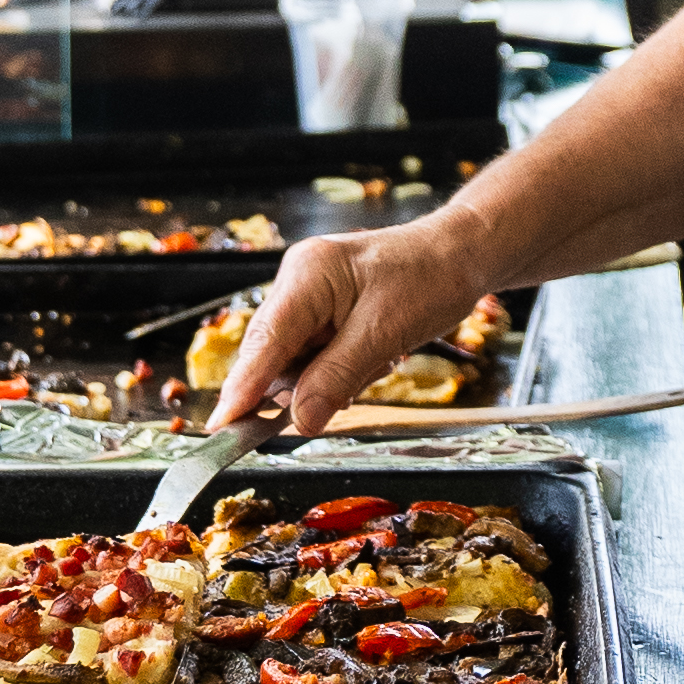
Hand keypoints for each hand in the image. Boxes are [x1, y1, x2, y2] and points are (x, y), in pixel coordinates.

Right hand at [211, 225, 490, 435]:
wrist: (461, 255)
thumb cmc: (430, 279)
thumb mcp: (384, 334)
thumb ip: (336, 377)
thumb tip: (298, 421)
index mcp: (307, 275)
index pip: (263, 341)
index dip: (242, 389)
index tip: (222, 428)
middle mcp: (299, 282)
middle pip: (271, 354)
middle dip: (297, 387)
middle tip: (336, 399)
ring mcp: (309, 295)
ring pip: (292, 361)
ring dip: (325, 379)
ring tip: (375, 361)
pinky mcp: (323, 310)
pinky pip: (313, 355)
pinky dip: (336, 370)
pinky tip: (373, 358)